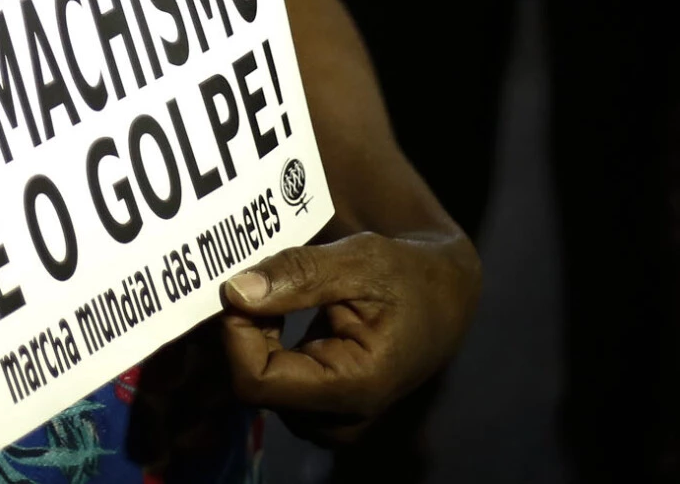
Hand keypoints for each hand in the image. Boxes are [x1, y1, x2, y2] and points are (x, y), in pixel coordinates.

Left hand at [216, 232, 481, 443]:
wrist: (444, 301)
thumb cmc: (407, 276)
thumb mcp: (360, 259)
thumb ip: (299, 274)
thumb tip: (235, 291)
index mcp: (355, 388)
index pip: (257, 381)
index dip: (237, 332)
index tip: (240, 287)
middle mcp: (340, 418)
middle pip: (255, 386)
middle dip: (246, 333)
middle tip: (261, 284)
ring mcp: (330, 420)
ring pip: (258, 386)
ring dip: (255, 339)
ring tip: (279, 297)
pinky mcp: (321, 412)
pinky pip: (270, 385)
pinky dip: (264, 347)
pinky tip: (280, 315)